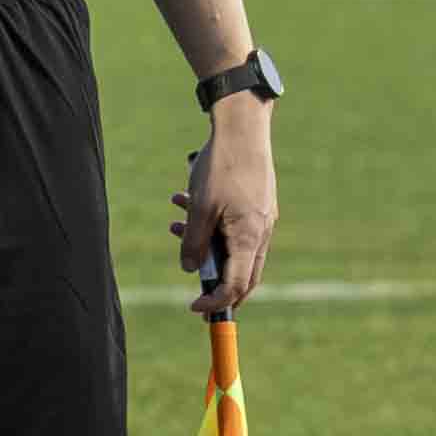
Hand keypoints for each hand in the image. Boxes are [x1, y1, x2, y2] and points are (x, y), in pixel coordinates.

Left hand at [175, 101, 276, 318]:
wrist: (243, 127)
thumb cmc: (222, 167)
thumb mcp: (200, 209)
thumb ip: (194, 243)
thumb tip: (190, 270)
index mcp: (249, 238)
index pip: (236, 286)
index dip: (216, 302)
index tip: (195, 308)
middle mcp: (261, 232)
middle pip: (242, 274)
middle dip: (216, 286)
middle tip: (197, 297)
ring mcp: (261, 217)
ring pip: (232, 245)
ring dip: (203, 244)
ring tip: (174, 227)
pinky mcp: (256, 203)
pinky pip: (232, 224)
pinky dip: (209, 223)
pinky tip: (183, 202)